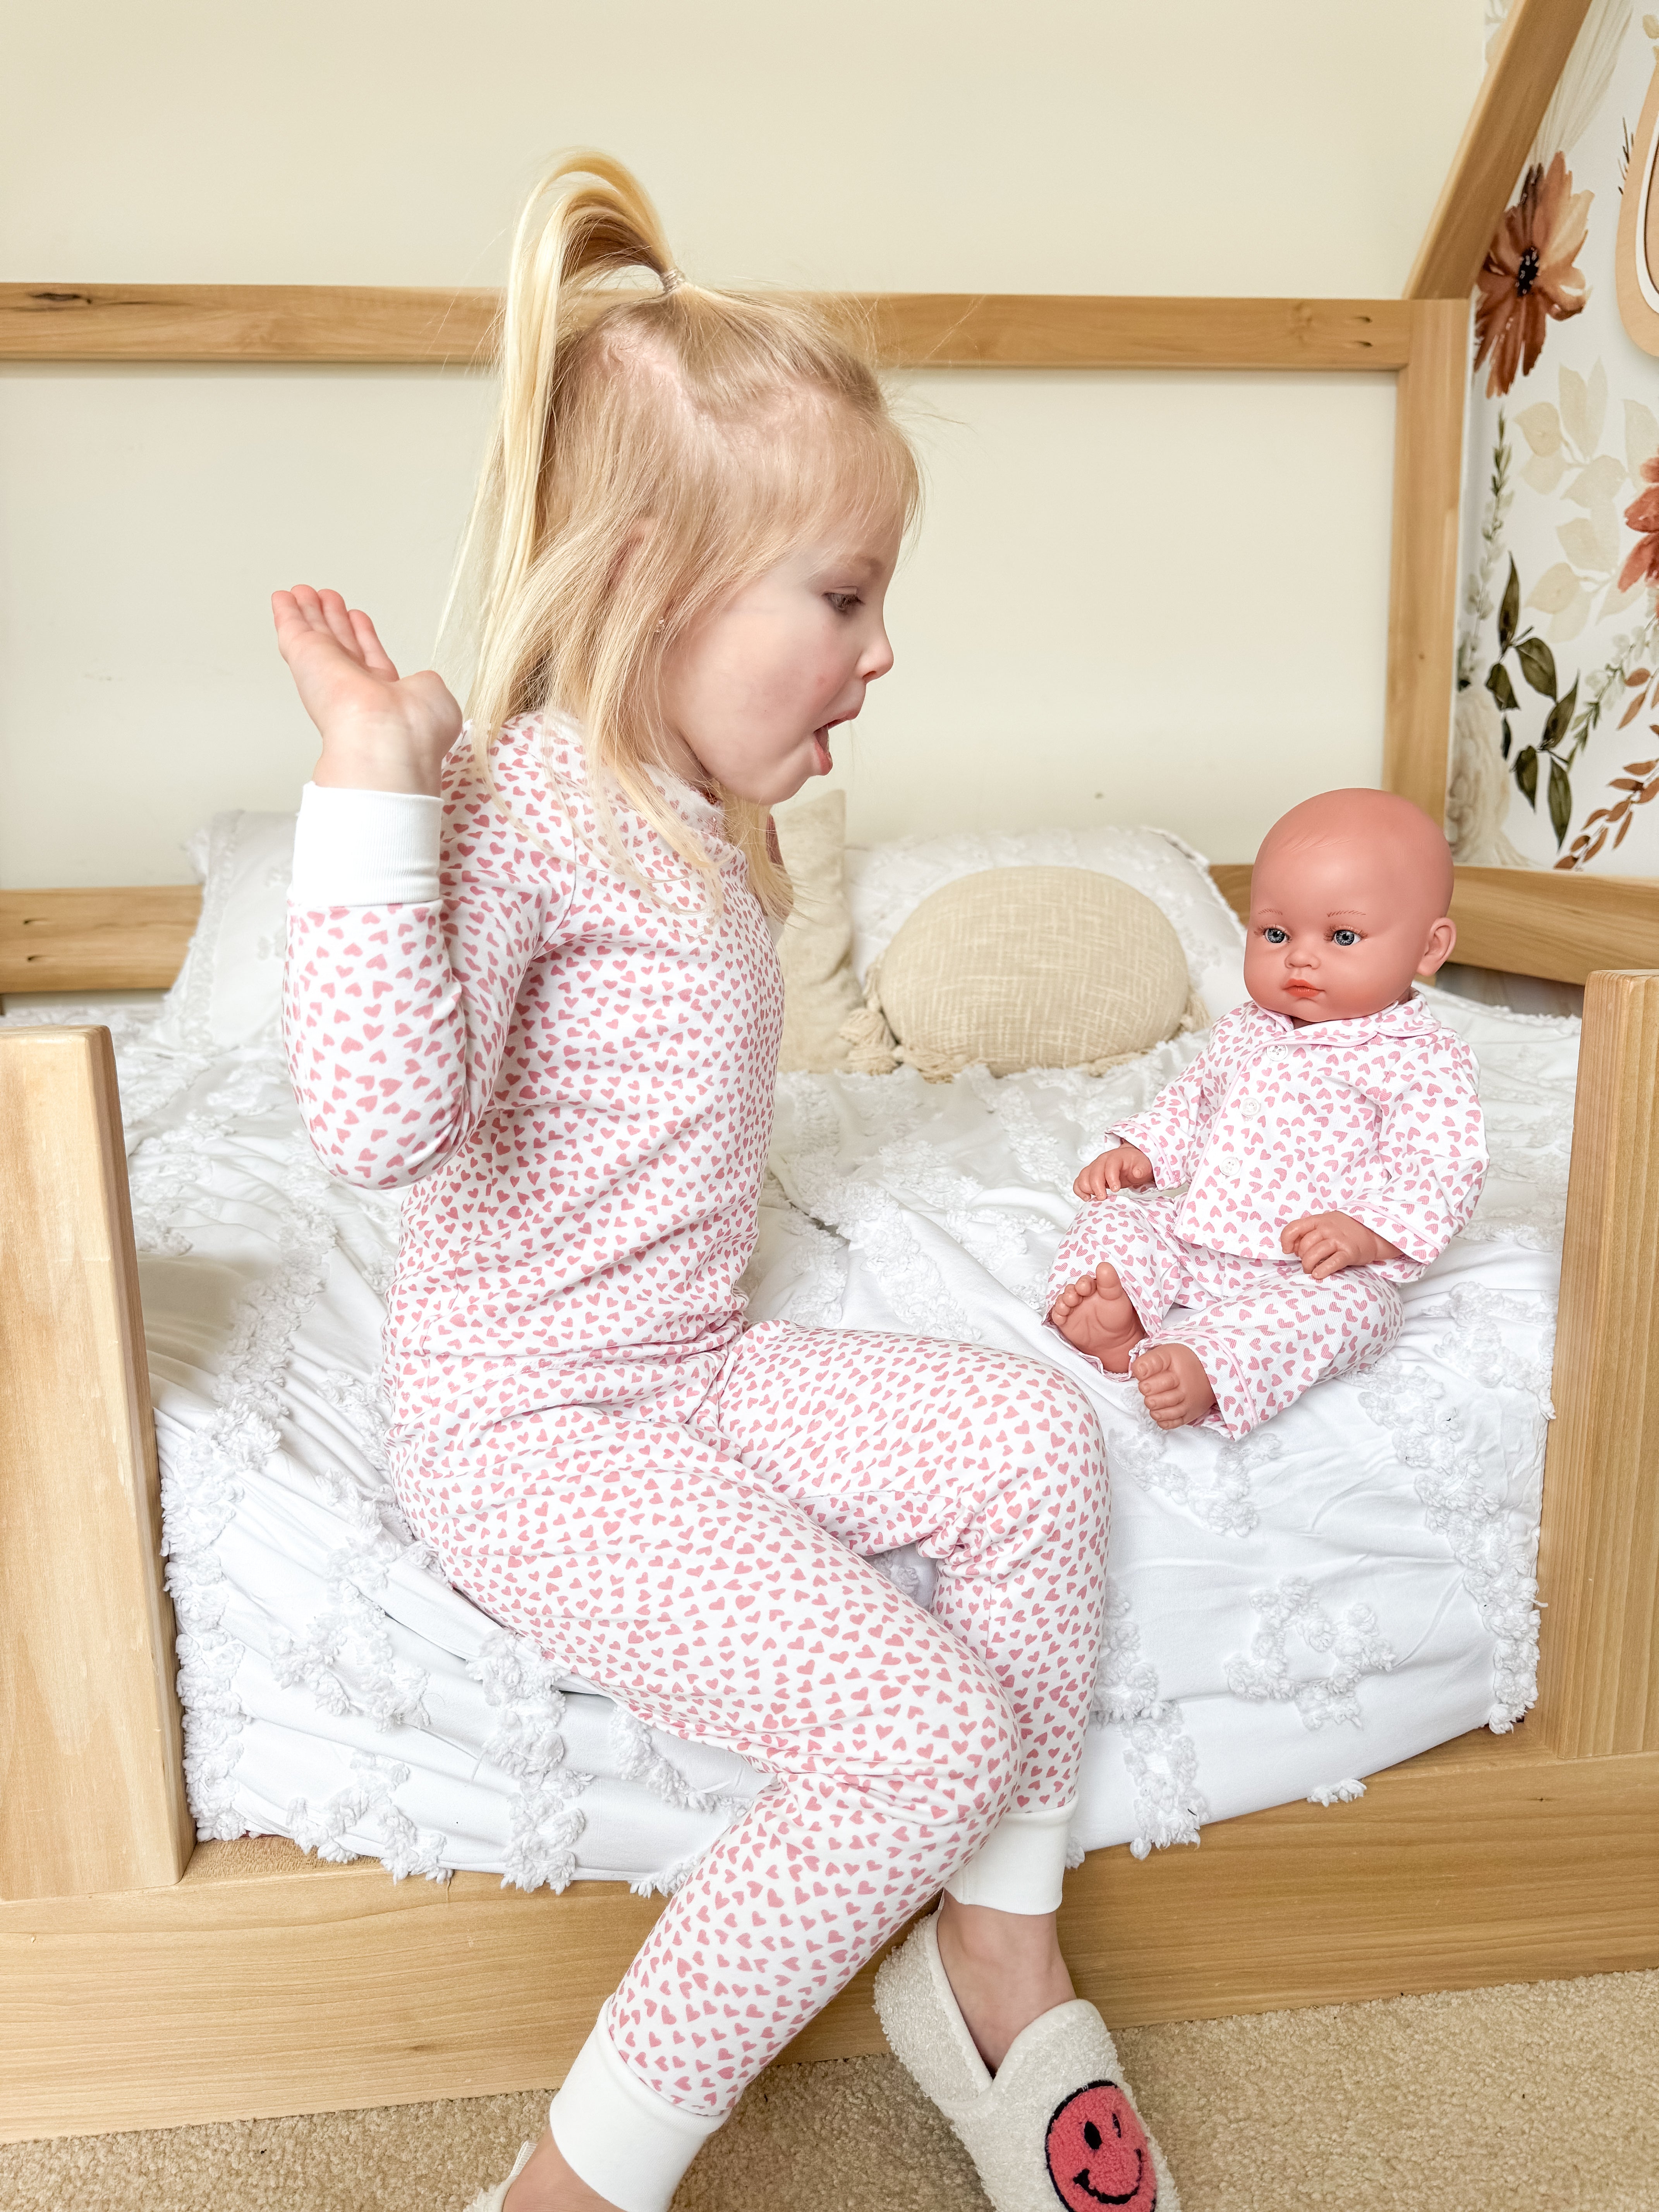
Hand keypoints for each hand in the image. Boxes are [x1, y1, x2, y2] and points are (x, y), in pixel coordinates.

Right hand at [272, 585, 461, 794]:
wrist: (384, 741)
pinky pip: (293, 631)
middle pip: (340, 645)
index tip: (357, 618)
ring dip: (310, 613)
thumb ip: (426, 686)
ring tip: (305, 593)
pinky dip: (287, 613)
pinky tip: (283, 599)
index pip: (371, 661)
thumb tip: (423, 684)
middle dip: (334, 621)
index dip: (364, 637)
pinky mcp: (305, 659)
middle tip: (326, 599)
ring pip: (316, 636)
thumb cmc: (415, 730)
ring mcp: (327, 674)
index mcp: (386, 699)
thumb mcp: (435, 700)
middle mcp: (354, 688)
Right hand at [1073, 1144, 1154, 1200]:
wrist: (1130, 1160)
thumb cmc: (1135, 1163)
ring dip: (1087, 1189)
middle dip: (1097, 1187)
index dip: (1111, 1178)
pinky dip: (1080, 1190)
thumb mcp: (1143, 1165)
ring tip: (1097, 1198)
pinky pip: (1079, 1182)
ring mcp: (1094, 1168)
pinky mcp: (1089, 1175)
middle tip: (1104, 1198)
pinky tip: (1087, 1198)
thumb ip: (1141, 1169)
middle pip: (1094, 1173)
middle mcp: (1102, 1161)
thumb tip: (1137, 1172)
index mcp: (1115, 1157)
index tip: (1115, 1189)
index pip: (1110, 1166)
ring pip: (1083, 1177)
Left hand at [1280, 1211, 1402, 1279]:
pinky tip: (1318, 1275)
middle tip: (1306, 1262)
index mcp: (1318, 1220)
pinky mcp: (1349, 1252)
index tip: (1287, 1250)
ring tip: (1311, 1270)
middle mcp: (1327, 1228)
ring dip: (1308, 1266)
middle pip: (1304, 1245)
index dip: (1286, 1240)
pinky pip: (1332, 1263)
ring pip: (1314, 1254)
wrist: (1374, 1232)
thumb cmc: (1345, 1230)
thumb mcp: (1326, 1224)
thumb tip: (1291, 1246)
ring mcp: (1338, 1240)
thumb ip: (1310, 1231)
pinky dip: (1322, 1270)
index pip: (1294, 1228)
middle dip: (1301, 1257)